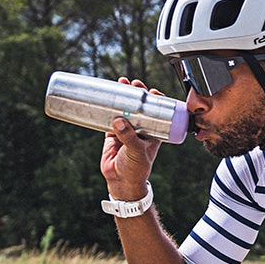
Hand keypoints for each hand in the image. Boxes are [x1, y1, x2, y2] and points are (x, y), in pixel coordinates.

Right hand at [100, 78, 164, 200]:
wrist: (121, 181)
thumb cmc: (136, 168)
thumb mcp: (136, 151)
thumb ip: (128, 137)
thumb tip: (119, 120)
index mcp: (154, 132)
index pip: (158, 112)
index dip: (156, 100)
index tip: (152, 91)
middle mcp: (141, 128)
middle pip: (141, 106)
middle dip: (138, 92)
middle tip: (134, 83)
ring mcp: (126, 129)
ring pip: (126, 108)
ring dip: (124, 95)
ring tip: (121, 82)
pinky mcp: (112, 133)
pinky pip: (110, 115)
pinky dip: (108, 105)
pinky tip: (106, 95)